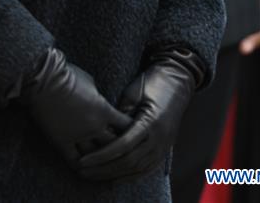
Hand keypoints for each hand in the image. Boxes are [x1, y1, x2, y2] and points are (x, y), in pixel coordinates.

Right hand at [19, 48, 131, 168]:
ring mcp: (78, 136)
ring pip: (97, 156)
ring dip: (102, 158)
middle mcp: (94, 126)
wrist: (44, 79)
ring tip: (105, 162)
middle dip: (120, 147)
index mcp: (104, 109)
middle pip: (115, 144)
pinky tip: (84, 167)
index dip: (131, 130)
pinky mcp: (62, 142)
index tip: (133, 132)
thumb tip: (101, 103)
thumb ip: (98, 97)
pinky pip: (75, 161)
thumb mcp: (90, 82)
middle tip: (123, 152)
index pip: (126, 126)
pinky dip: (82, 165)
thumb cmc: (67, 74)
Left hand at [78, 49, 202, 181]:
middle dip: (103, 169)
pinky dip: (129, 176)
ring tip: (93, 176)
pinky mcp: (164, 150)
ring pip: (136, 169)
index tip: (83, 160)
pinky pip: (146, 169)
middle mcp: (159, 139)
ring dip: (113, 175)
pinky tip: (114, 178)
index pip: (123, 146)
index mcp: (151, 123)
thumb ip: (120, 114)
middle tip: (82, 171)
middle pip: (128, 162)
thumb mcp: (133, 92)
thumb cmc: (151, 82)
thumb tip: (103, 132)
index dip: (102, 155)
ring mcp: (163, 147)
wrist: (176, 81)